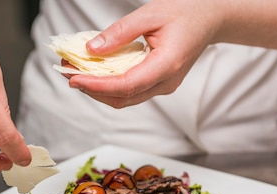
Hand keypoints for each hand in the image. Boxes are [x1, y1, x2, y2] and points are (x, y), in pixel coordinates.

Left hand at [65, 0, 218, 107]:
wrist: (210, 18)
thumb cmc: (184, 12)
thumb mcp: (150, 14)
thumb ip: (120, 32)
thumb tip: (91, 49)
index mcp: (168, 65)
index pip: (127, 85)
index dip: (97, 86)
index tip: (74, 78)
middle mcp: (166, 82)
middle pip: (122, 98)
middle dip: (91, 89)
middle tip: (66, 73)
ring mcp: (163, 87)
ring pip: (124, 99)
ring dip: (97, 90)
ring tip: (74, 73)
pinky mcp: (158, 85)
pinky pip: (130, 92)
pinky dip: (108, 86)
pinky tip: (93, 73)